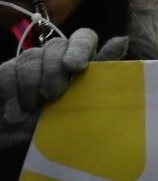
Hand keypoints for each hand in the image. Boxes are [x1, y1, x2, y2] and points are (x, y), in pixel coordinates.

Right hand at [0, 29, 125, 122]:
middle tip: (53, 96)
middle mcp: (54, 57)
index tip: (75, 66)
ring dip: (32, 86)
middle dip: (54, 71)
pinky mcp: (7, 72)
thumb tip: (122, 40)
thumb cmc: (56, 125)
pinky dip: (13, 94)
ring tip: (34, 107)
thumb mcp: (82, 103)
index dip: (80, 47)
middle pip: (56, 45)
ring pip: (31, 57)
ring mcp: (30, 62)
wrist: (17, 143)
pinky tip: (16, 113)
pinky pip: (9, 71)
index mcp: (78, 62)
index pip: (84, 37)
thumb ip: (101, 73)